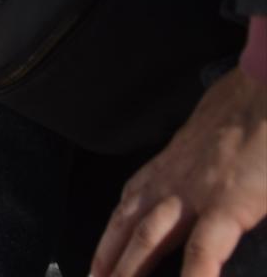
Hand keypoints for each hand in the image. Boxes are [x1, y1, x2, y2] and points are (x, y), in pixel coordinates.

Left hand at [91, 67, 266, 276]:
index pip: (126, 210)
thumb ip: (194, 171)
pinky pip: (202, 250)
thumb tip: (198, 195)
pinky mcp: (228, 204)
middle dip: (108, 261)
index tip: (96, 265)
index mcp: (166, 170)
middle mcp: (170, 183)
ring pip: (150, 239)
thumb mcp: (206, 145)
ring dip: (129, 268)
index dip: (109, 241)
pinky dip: (193, 275)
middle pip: (128, 229)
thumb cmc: (243, 113)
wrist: (266, 88)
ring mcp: (195, 194)